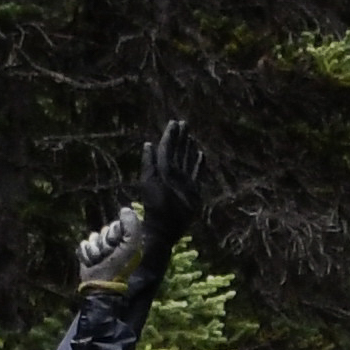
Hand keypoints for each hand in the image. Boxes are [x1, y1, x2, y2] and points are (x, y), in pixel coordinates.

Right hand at [73, 201, 152, 300]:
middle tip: (107, 256)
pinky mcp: (88, 254)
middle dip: (103, 244)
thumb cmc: (118, 266)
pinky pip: (83, 245)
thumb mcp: (130, 245)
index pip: (115, 225)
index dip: (113, 235)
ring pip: (92, 238)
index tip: (116, 245)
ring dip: (95, 251)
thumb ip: (132, 226)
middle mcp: (114, 243)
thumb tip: (125, 209)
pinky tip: (91, 263)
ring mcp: (100, 248)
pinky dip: (86, 255)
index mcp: (126, 240)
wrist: (100, 284)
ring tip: (99, 261)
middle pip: (103, 231)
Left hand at [138, 118, 206, 232]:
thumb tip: (148, 143)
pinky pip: (197, 174)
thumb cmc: (155, 204)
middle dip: (181, 138)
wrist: (165, 226)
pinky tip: (201, 154)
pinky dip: (199, 164)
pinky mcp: (193, 190)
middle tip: (184, 123)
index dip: (170, 135)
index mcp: (163, 169)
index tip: (174, 122)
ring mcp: (185, 181)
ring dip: (189, 148)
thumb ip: (149, 163)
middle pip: (179, 152)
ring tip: (191, 137)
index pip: (167, 148)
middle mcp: (174, 173)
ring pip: (188, 160)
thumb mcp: (149, 181)